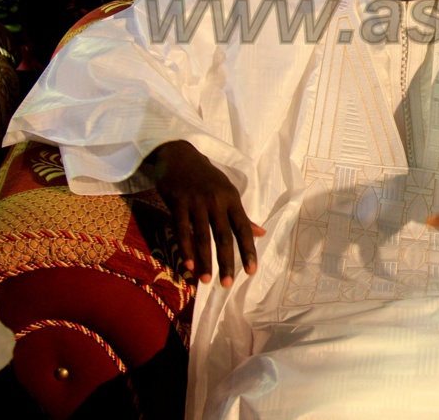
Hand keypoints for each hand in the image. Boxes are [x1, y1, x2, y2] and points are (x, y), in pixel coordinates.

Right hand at [149, 141, 264, 287]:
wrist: (178, 155)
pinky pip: (181, 230)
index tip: (252, 271)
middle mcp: (216, 201)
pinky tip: (188, 265)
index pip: (243, 228)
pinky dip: (185, 249)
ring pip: (202, 236)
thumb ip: (241, 215)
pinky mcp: (177, 202)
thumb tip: (261, 233)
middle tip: (227, 284)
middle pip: (224, 236)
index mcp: (231, 199)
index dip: (248, 250)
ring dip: (205, 260)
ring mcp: (196, 202)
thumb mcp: (226, 191)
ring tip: (206, 280)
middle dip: (227, 261)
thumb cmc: (205, 177)